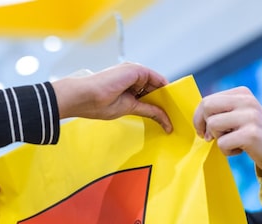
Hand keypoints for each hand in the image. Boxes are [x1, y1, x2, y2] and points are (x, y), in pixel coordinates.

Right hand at [51, 62, 172, 132]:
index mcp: (126, 84)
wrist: (84, 97)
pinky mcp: (136, 70)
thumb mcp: (128, 108)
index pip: (148, 92)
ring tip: (177, 111)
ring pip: (157, 83)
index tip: (169, 114)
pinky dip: (166, 90)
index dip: (159, 102)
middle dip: (166, 100)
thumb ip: (146, 108)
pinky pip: (157, 80)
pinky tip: (172, 101)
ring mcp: (134, 72)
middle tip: (177, 114)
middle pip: (155, 87)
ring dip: (167, 96)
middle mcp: (131, 75)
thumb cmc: (97, 104)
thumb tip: (161, 116)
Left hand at [192, 86, 261, 171]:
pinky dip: (227, 151)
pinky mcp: (251, 134)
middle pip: (207, 107)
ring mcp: (250, 116)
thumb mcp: (238, 114)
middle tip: (210, 138)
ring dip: (218, 139)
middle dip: (203, 125)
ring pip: (213, 125)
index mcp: (242, 93)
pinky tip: (240, 149)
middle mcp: (246, 101)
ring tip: (232, 141)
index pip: (207, 100)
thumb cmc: (251, 133)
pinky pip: (222, 143)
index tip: (203, 130)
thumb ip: (220, 111)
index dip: (199, 118)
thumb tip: (198, 120)